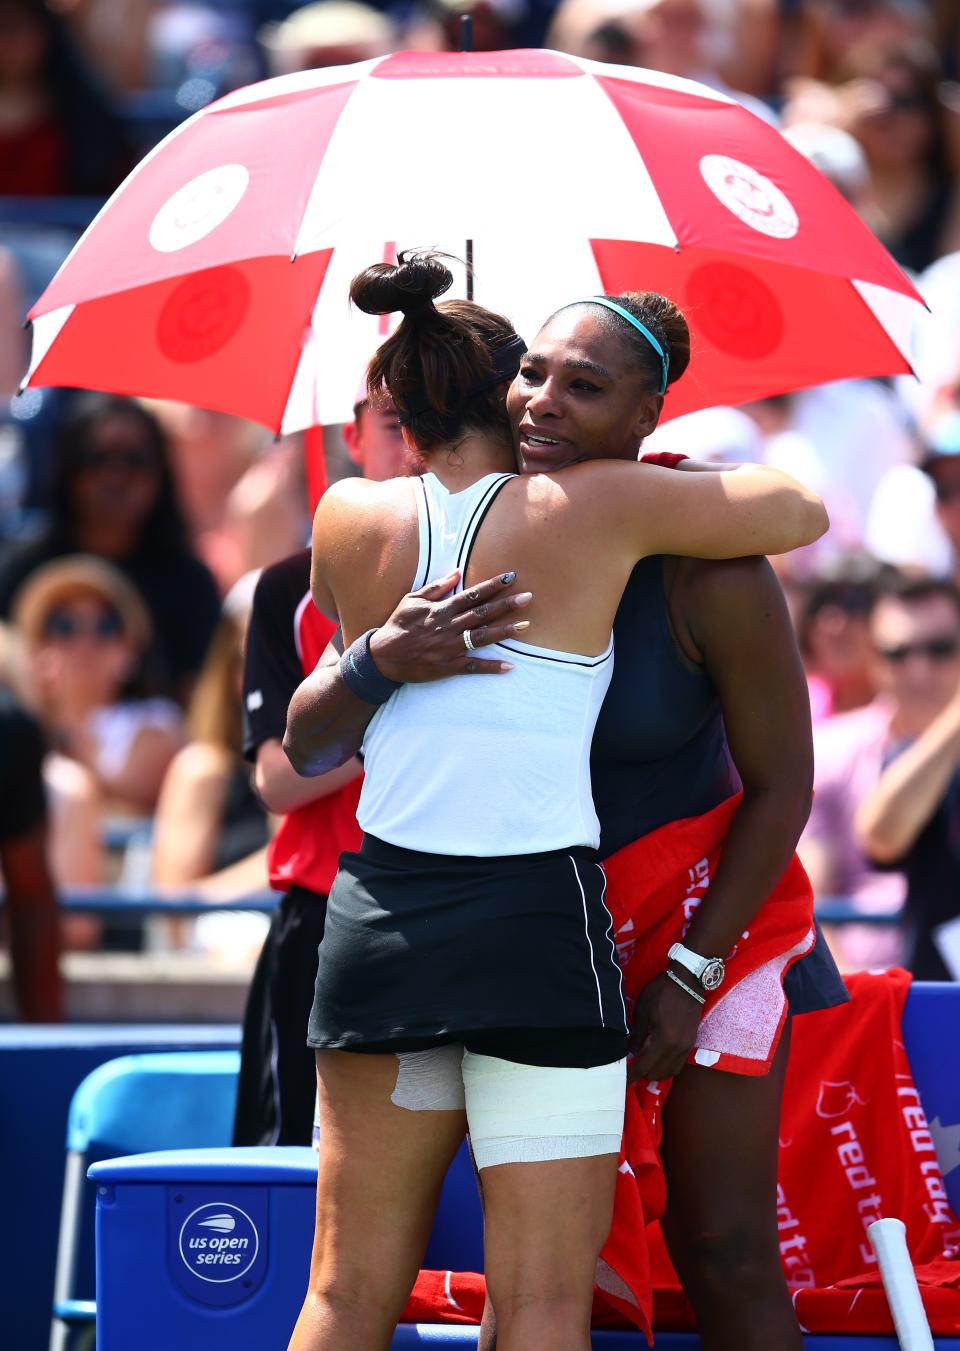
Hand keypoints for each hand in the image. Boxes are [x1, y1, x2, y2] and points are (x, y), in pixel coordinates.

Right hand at [369, 570, 532, 680]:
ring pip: (482, 637)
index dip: (492, 586)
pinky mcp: (448, 666)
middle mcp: (449, 626)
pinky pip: (473, 666)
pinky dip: (491, 666)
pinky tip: (510, 666)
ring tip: (525, 625)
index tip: (510, 577)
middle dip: (506, 605)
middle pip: (482, 613)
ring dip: (505, 631)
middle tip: (528, 597)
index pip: (472, 594)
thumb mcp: (412, 600)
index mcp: (442, 609)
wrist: (383, 656)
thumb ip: (436, 587)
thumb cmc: (398, 625)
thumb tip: (456, 572)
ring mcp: (450, 647)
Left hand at [627, 970, 703, 1083]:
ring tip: (642, 1065)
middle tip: (630, 1067)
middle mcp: (677, 1049)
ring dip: (655, 1072)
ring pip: (670, 1072)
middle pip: (657, 1074)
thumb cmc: (662, 992)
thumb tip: (631, 1051)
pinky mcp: (691, 1043)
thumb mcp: (643, 1010)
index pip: (644, 1067)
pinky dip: (666, 1066)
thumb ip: (637, 1034)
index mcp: (664, 1041)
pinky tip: (657, 1059)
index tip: (620, 1080)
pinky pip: (678, 1064)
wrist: (688, 981)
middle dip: (642, 1074)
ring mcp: (686, 1047)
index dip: (631, 1075)